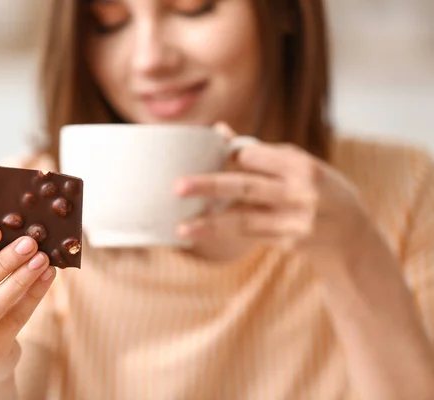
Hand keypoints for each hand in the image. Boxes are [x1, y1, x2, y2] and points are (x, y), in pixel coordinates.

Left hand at [175, 123, 372, 262]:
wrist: (353, 237)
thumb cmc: (322, 191)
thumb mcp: (300, 166)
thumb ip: (260, 152)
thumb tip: (219, 130)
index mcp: (302, 166)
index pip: (253, 157)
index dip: (226, 157)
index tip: (202, 156)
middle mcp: (300, 193)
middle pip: (246, 186)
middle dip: (209, 186)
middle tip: (178, 186)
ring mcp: (295, 221)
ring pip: (243, 219)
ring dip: (210, 224)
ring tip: (181, 227)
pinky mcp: (289, 243)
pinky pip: (248, 236)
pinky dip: (223, 234)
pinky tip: (200, 234)